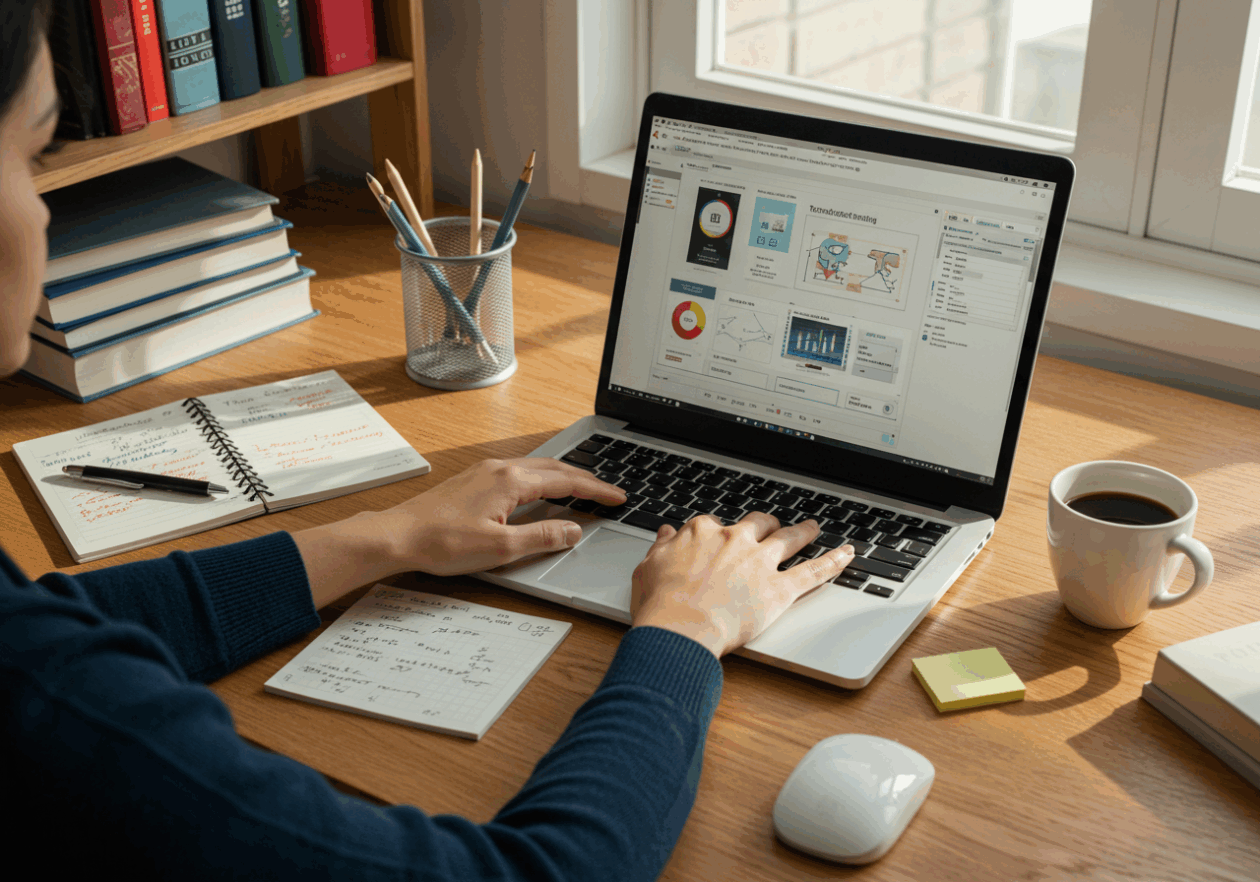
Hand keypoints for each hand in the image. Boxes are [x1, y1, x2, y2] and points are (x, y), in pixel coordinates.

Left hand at [383, 457, 624, 574]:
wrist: (398, 536)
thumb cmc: (442, 543)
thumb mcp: (500, 548)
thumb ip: (542, 538)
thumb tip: (573, 531)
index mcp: (511, 481)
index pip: (566, 482)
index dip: (596, 491)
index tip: (618, 497)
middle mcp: (500, 468)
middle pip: (554, 468)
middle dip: (585, 479)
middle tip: (608, 492)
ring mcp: (484, 470)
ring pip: (536, 467)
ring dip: (563, 476)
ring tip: (582, 488)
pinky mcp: (472, 479)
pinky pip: (518, 471)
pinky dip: (541, 478)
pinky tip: (539, 490)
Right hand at [630, 512, 854, 657]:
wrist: (680, 629)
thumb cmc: (660, 605)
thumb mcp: (648, 568)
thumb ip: (662, 548)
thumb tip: (667, 534)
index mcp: (702, 532)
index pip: (714, 524)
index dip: (719, 533)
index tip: (719, 539)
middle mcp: (734, 540)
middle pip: (757, 524)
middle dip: (767, 524)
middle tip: (774, 526)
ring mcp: (759, 562)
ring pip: (789, 539)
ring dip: (803, 532)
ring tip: (812, 528)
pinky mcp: (779, 589)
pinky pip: (813, 571)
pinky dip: (833, 561)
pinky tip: (846, 554)